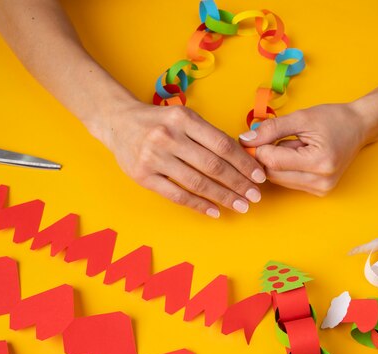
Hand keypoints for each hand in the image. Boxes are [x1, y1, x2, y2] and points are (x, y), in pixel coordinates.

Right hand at [99, 101, 266, 217]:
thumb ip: (209, 136)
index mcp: (184, 118)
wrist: (117, 122)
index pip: (222, 144)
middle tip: (255, 196)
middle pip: (213, 165)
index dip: (244, 163)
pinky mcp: (143, 176)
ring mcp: (154, 157)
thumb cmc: (159, 121)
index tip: (259, 176)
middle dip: (239, 183)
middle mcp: (169, 136)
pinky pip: (177, 195)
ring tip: (241, 206)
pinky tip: (214, 211)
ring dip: (223, 197)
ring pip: (197, 182)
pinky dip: (199, 205)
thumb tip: (244, 158)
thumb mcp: (184, 118)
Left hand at [238, 103, 367, 195]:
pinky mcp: (319, 192)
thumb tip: (246, 140)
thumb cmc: (334, 119)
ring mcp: (321, 189)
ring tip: (291, 145)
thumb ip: (272, 129)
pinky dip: (285, 168)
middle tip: (270, 138)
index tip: (251, 137)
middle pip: (273, 174)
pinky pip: (288, 182)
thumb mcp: (301, 117)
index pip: (273, 161)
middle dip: (266, 156)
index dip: (258, 149)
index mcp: (319, 162)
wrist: (359, 127)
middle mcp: (321, 181)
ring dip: (276, 163)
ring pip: (278, 180)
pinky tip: (297, 155)